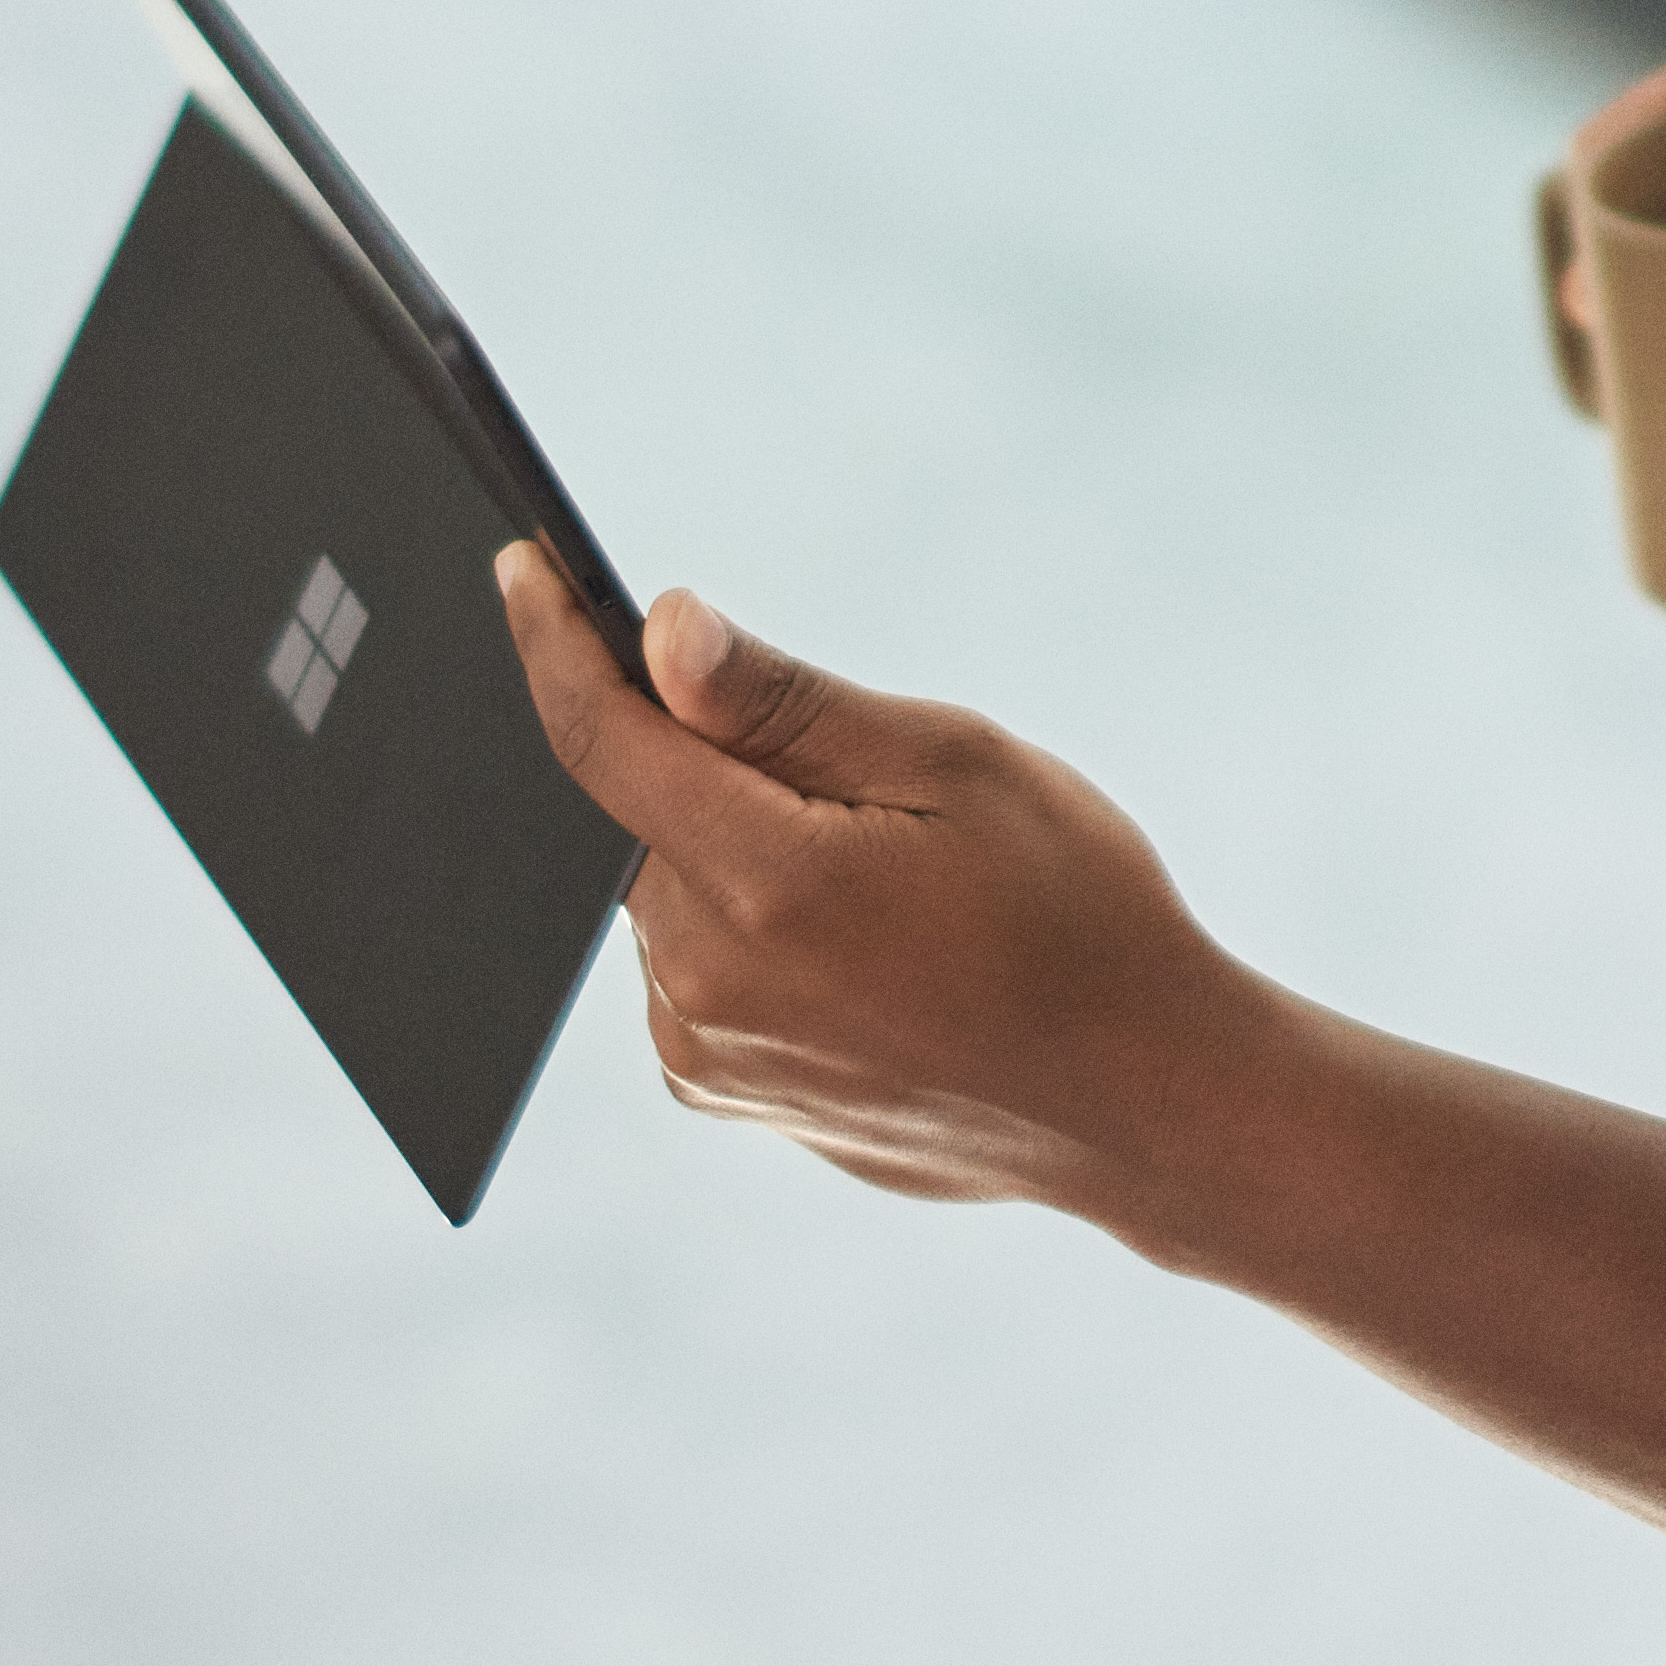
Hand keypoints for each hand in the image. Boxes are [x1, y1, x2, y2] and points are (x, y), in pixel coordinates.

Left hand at [498, 550, 1269, 1216]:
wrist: (1143, 1101)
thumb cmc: (1080, 913)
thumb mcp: (957, 764)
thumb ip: (787, 704)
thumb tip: (661, 631)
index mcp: (769, 884)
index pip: (602, 738)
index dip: (555, 640)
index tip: (522, 564)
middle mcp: (709, 983)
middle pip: (632, 815)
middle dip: (678, 744)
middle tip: (790, 725)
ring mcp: (709, 1051)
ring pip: (663, 889)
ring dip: (718, 839)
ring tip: (868, 856)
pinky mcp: (724, 1089)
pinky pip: (691, 963)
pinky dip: (738, 916)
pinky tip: (854, 931)